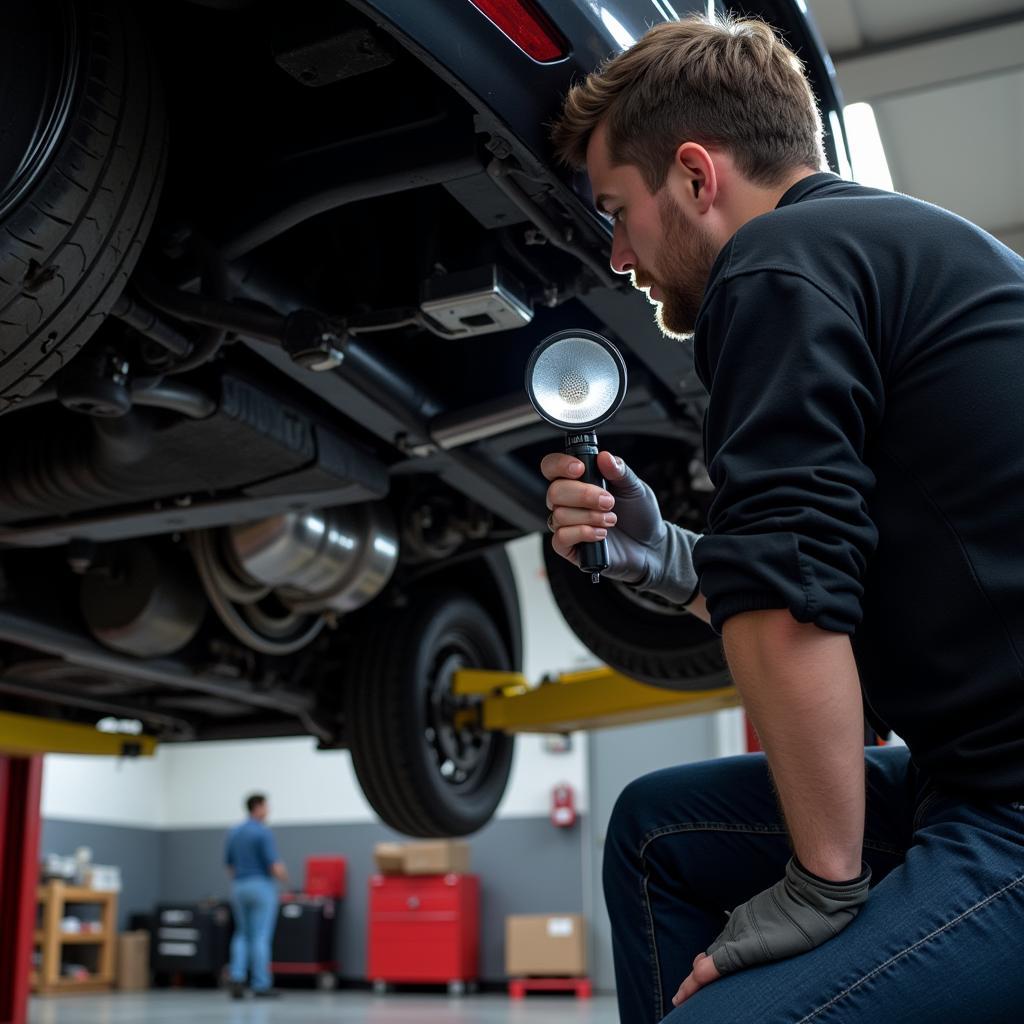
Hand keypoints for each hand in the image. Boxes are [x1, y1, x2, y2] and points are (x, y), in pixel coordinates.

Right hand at [540, 451, 700, 603]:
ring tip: (611, 520)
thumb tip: (604, 456)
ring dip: (589, 517)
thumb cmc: (639, 514)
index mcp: (578, 481)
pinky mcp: (569, 547)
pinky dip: (583, 533)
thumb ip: (619, 470)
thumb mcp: (634, 487)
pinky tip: (601, 534)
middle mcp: (568, 502)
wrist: (650, 545)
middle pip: (554, 492)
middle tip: (608, 502)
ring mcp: (567, 525)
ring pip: (559, 515)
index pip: (552, 467)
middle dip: (583, 495)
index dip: (559, 465)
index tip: (579, 469)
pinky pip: (560, 538)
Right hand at [672, 858, 871, 1007]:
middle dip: (699, 974)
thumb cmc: (798, 923)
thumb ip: (730, 958)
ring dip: (715, 962)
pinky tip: (738, 956)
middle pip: (713, 954)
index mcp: (737, 936)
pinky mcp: (760, 913)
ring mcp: (750, 918)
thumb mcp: (763, 947)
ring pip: (725, 944)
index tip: (679, 999)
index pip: (707, 965)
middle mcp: (738, 926)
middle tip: (689, 995)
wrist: (817, 890)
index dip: (692, 984)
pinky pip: (738, 935)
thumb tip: (698, 969)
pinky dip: (730, 950)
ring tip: (709, 978)